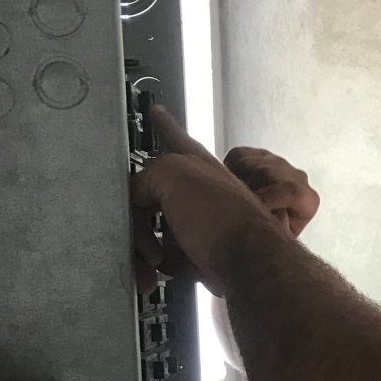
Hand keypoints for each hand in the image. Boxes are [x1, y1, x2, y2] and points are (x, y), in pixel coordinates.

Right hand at [132, 108, 319, 293]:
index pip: (177, 138)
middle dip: (137, 215)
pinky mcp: (202, 255)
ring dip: (144, 246)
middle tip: (132, 229)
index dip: (164, 125)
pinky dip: (159, 264)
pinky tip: (156, 269)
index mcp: (198, 166)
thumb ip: (147, 176)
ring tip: (148, 258)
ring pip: (157, 230)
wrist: (248, 266)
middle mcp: (201, 193)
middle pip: (155, 195)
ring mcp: (202, 225)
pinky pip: (169, 257)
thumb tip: (140, 201)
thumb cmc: (220, 217)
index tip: (156, 112)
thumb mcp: (173, 176)